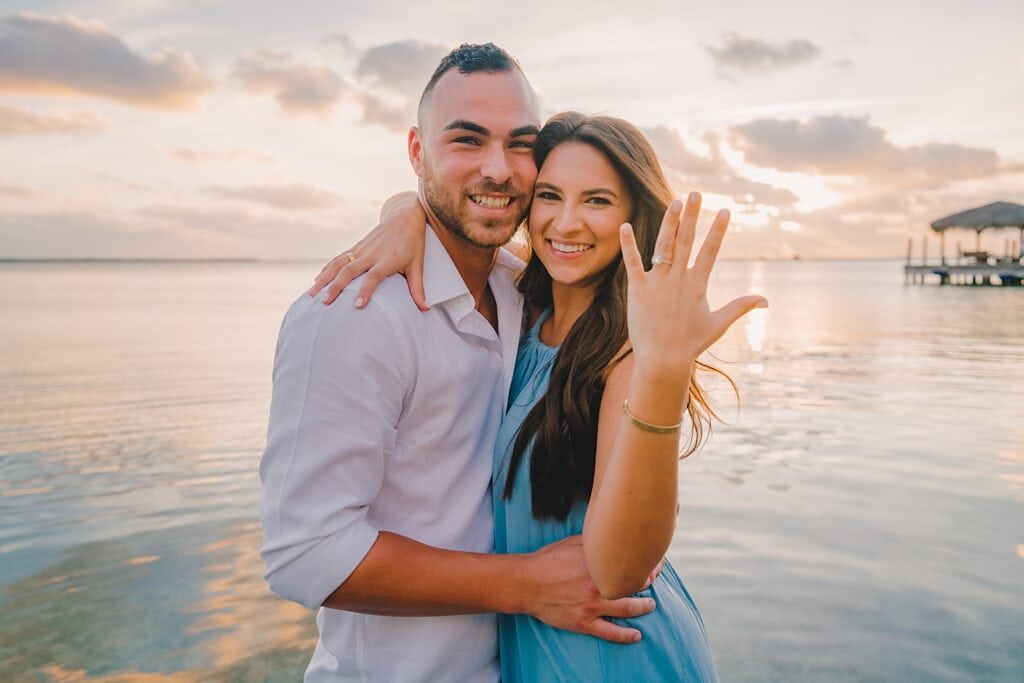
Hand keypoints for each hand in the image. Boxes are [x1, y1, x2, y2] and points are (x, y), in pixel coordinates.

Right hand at [308, 191, 428, 309]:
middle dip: (336, 287)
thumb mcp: (418, 264)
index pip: (374, 276)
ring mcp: (361, 249)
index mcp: (388, 259)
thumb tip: (425, 309)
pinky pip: (338, 258)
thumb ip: (418, 288)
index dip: (366, 290)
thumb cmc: (413, 242)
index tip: (358, 305)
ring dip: (324, 278)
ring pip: (338, 263)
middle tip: (325, 302)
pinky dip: (326, 269)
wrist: (405, 216)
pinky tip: (317, 280)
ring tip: (312, 294)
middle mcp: (372, 253)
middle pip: (350, 270)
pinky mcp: (356, 246)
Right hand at [523, 535, 655, 643]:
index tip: (652, 561)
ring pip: (627, 608)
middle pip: (634, 584)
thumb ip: (593, 542)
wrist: (526, 583)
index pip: (630, 562)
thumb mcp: (572, 543)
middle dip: (648, 582)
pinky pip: (610, 632)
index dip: (645, 563)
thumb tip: (609, 535)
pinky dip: (626, 635)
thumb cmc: (547, 560)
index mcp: (597, 563)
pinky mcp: (584, 622)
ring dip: (643, 607)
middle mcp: (598, 584)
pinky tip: (637, 635)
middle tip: (655, 580)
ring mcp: (592, 605)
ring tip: (651, 605)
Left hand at [619, 191, 767, 386]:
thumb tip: (766, 300)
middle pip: (687, 241)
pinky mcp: (638, 290)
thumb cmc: (691, 344)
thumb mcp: (718, 323)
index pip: (711, 251)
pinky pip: (633, 264)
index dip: (718, 230)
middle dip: (692, 216)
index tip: (725, 211)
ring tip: (674, 203)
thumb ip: (741, 307)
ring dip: (669, 223)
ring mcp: (658, 283)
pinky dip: (628, 245)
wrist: (663, 360)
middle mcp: (679, 279)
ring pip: (664, 246)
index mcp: (698, 284)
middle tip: (695, 194)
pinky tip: (624, 226)